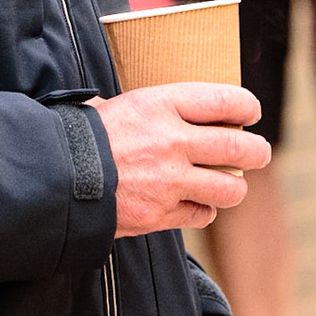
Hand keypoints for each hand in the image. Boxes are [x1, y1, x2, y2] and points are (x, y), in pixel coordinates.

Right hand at [85, 83, 269, 235]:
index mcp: (163, 105)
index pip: (226, 100)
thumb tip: (186, 108)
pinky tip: (197, 203)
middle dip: (256, 152)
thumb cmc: (87, 135)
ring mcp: (170, 181)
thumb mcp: (124, 104)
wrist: (56, 177)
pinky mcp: (161, 214)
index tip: (251, 111)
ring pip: (229, 188)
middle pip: (238, 148)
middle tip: (259, 153)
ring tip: (232, 183)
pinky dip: (204, 210)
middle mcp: (173, 141)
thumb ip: (159, 108)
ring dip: (235, 187)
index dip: (247, 106)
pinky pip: (201, 214)